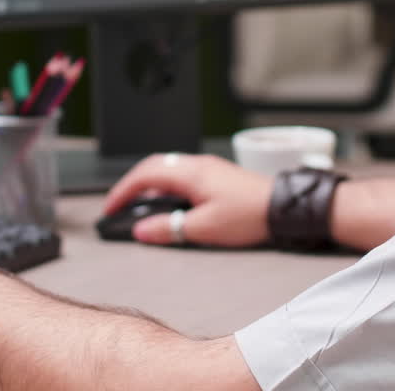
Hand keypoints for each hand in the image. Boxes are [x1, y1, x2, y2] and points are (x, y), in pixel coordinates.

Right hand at [103, 154, 272, 247]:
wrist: (283, 207)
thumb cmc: (249, 214)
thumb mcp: (204, 228)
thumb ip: (169, 228)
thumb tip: (142, 230)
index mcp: (189, 173)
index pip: (145, 175)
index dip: (123, 191)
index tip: (111, 207)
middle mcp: (196, 165)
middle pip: (153, 166)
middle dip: (132, 185)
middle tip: (120, 204)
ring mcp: (208, 168)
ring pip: (168, 169)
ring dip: (150, 185)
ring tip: (141, 206)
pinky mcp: (217, 175)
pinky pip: (182, 174)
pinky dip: (167, 187)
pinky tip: (169, 205)